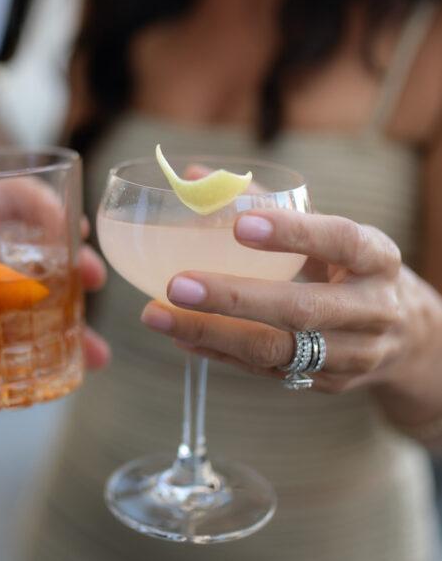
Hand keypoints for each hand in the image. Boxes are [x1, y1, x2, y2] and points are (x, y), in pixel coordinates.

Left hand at [0, 237, 109, 407]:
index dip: (37, 203)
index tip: (65, 222)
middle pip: (34, 252)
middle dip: (71, 260)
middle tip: (91, 279)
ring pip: (38, 305)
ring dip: (73, 319)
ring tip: (97, 344)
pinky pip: (21, 352)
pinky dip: (51, 361)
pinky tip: (73, 373)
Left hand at [140, 209, 441, 408]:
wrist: (404, 337)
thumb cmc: (351, 269)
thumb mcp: (331, 234)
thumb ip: (271, 206)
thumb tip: (196, 176)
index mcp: (378, 259)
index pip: (341, 241)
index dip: (293, 233)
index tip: (240, 223)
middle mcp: (373, 311)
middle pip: (301, 310)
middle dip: (234, 299)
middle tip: (178, 283)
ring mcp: (352, 355)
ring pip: (277, 351)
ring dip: (211, 334)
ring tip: (157, 314)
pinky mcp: (327, 384)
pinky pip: (265, 371)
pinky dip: (217, 353)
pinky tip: (180, 335)